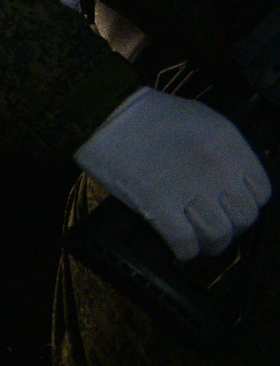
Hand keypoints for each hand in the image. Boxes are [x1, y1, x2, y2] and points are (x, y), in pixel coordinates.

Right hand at [76, 88, 271, 260]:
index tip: (234, 208)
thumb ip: (224, 148)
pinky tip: (180, 250)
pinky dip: (184, 251)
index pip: (261, 193)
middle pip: (243, 218)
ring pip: (218, 235)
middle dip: (233, 228)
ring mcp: (187, 190)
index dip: (249, 205)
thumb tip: (232, 176)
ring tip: (200, 244)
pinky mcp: (157, 205)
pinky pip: (184, 242)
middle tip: (217, 228)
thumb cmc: (148, 114)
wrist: (105, 115)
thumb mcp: (201, 118)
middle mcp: (216, 171)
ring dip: (211, 245)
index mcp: (230, 148)